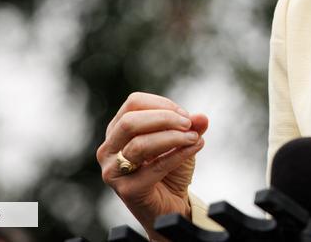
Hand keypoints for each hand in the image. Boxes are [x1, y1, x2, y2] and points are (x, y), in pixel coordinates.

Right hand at [97, 92, 208, 238]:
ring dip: (173, 137)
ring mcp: (113, 171)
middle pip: (130, 121)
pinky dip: (179, 154)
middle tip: (189, 124)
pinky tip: (196, 147)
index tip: (185, 115)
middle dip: (165, 118)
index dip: (162, 104)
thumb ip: (191, 127)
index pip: (134, 103)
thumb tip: (201, 117)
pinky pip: (155, 166)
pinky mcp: (127, 190)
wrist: (170, 206)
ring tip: (195, 138)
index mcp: (117, 131)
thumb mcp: (181, 141)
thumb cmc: (170, 170)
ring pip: (140, 144)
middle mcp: (108, 149)